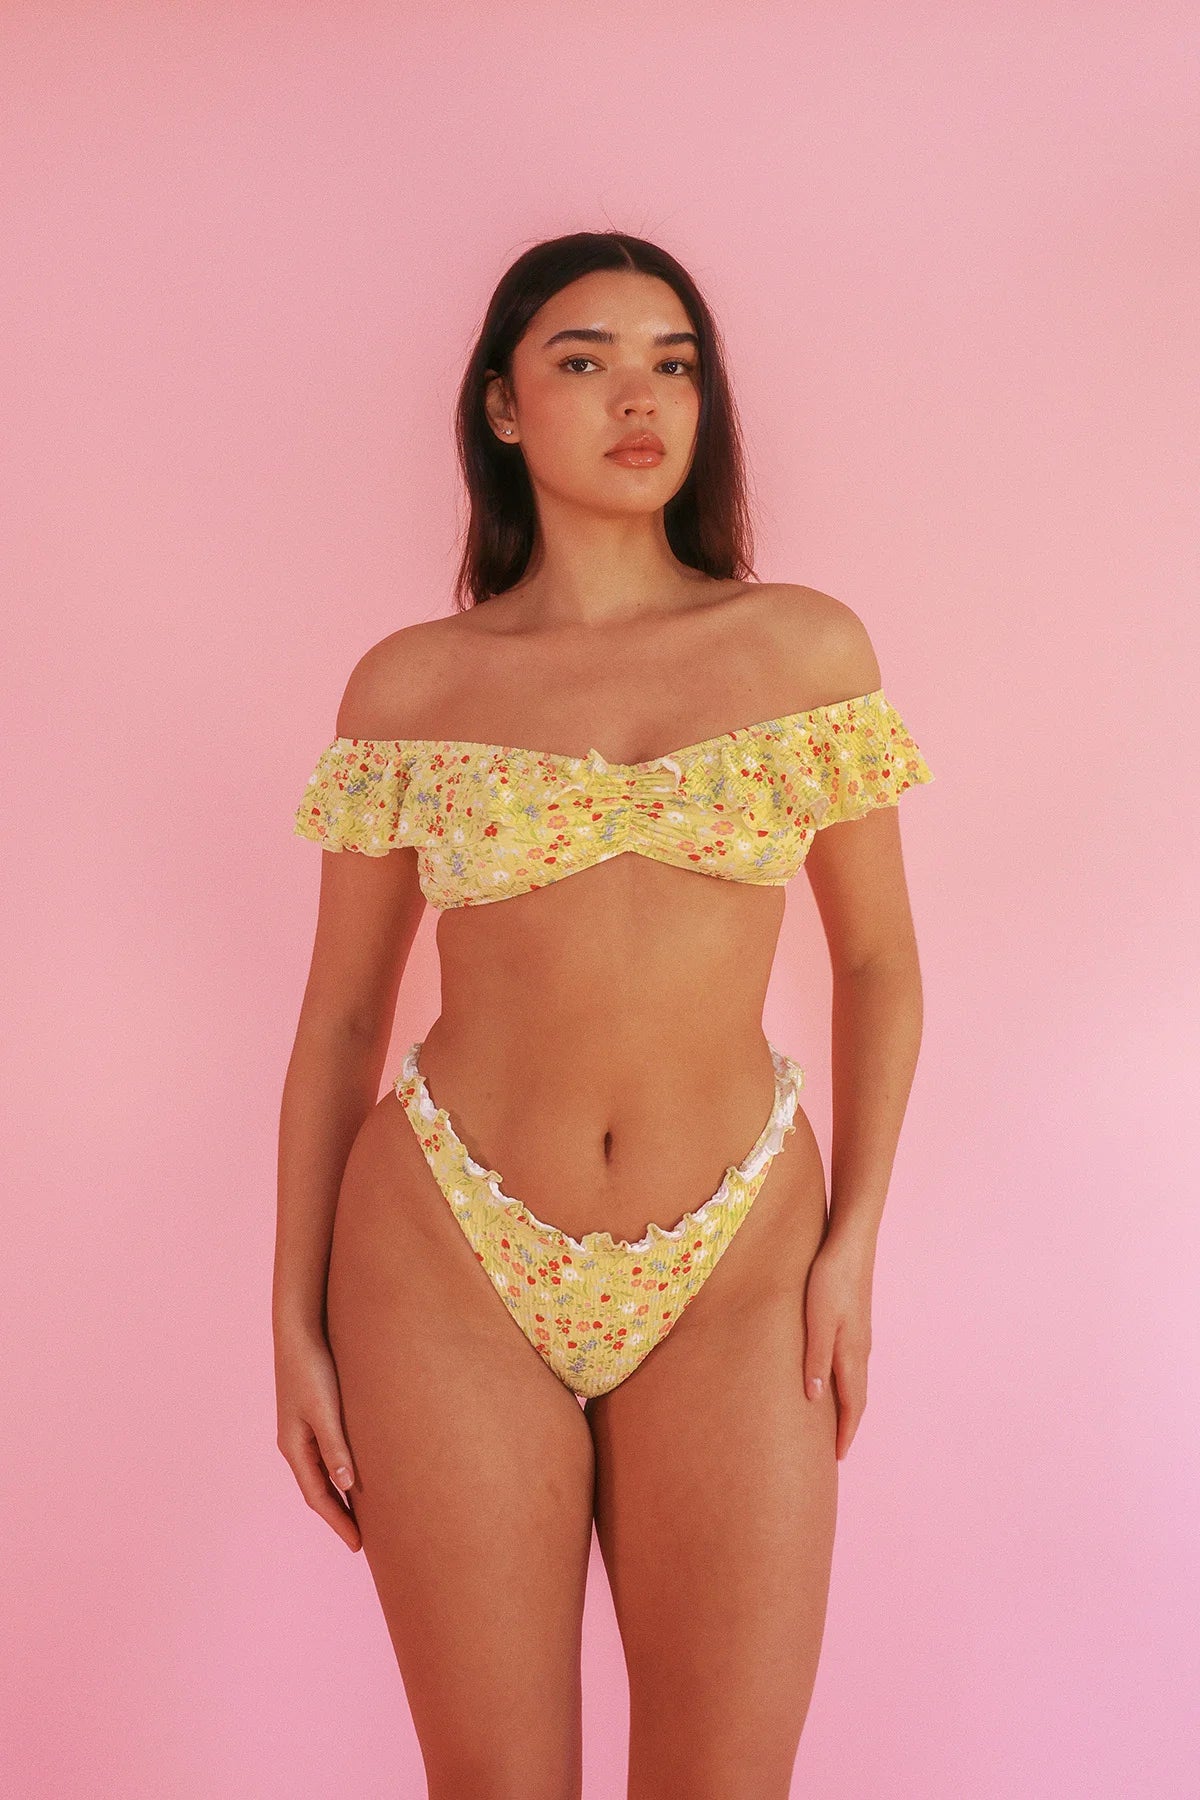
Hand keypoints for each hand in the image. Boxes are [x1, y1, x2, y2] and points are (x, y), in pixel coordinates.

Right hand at [274, 1324, 361, 1551]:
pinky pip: (327, 1454)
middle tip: (363, 1539)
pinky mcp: (313, 1414)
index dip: (337, 1522)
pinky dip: (340, 1471)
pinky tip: (356, 1472)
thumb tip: (345, 1483)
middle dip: (338, 1515)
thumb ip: (335, 1444)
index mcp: (294, 1447)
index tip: (358, 1545)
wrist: (299, 1330)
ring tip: (364, 1514)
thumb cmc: (312, 1368)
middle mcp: (296, 1443)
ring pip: (323, 1473)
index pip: (317, 1496)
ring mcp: (303, 1430)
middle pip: (318, 1489)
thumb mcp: (325, 1408)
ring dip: (339, 1495)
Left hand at [803, 1232, 874, 1460]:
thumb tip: (815, 1398)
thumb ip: (816, 1359)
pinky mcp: (855, 1321)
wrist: (851, 1243)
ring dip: (848, 1404)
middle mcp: (861, 1349)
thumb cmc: (831, 1280)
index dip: (846, 1432)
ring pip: (856, 1380)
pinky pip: (852, 1363)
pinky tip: (834, 1377)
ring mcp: (860, 1335)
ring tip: (835, 1421)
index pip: (852, 1404)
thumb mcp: (817, 1321)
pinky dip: (846, 1382)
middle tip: (837, 1449)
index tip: (838, 1458)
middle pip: (857, 1397)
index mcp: (852, 1353)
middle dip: (849, 1425)